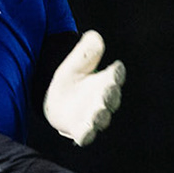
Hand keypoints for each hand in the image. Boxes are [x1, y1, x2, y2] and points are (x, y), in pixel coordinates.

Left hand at [43, 30, 124, 145]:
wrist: (57, 99)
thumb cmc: (72, 78)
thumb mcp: (75, 62)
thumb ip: (86, 52)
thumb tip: (94, 37)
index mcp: (106, 80)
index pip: (115, 76)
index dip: (117, 73)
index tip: (117, 67)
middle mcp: (104, 100)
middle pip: (111, 98)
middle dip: (110, 94)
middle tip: (107, 89)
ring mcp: (94, 116)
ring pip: (102, 118)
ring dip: (101, 116)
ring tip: (98, 112)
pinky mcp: (81, 129)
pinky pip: (86, 135)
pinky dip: (86, 136)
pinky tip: (83, 135)